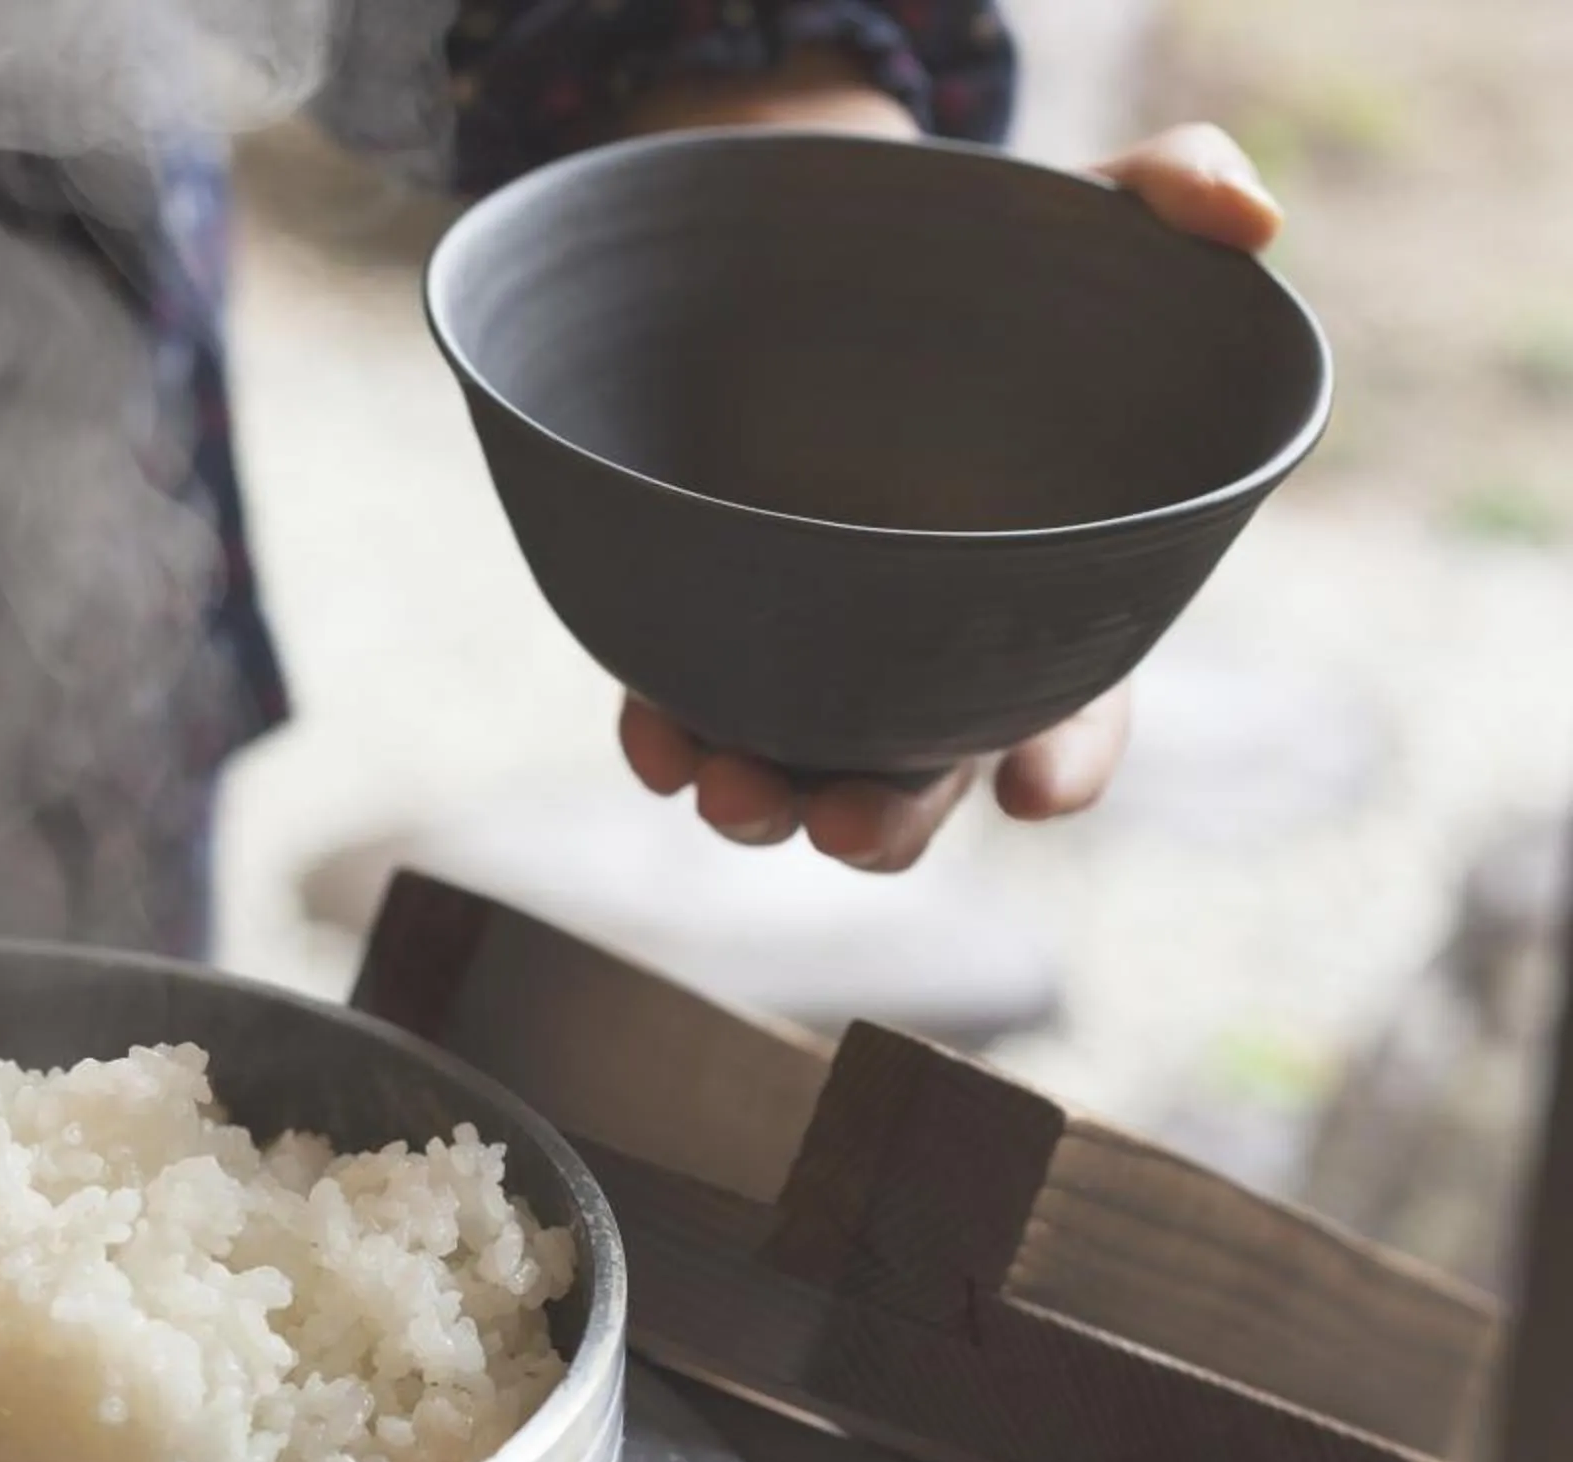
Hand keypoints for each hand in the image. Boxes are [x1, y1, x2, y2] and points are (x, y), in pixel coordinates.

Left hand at [611, 119, 1287, 869]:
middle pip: (921, 786)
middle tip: (848, 824)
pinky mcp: (716, 637)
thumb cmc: (993, 268)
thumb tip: (1251, 219)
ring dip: (761, 804)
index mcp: (1046, 600)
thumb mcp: (1086, 216)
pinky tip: (654, 738)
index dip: (1066, 762)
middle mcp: (930, 659)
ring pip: (795, 780)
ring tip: (733, 790)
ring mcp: (817, 663)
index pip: (1076, 716)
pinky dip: (666, 743)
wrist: (833, 263)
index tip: (1038, 789)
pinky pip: (685, 720)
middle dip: (887, 821)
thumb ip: (1176, 193)